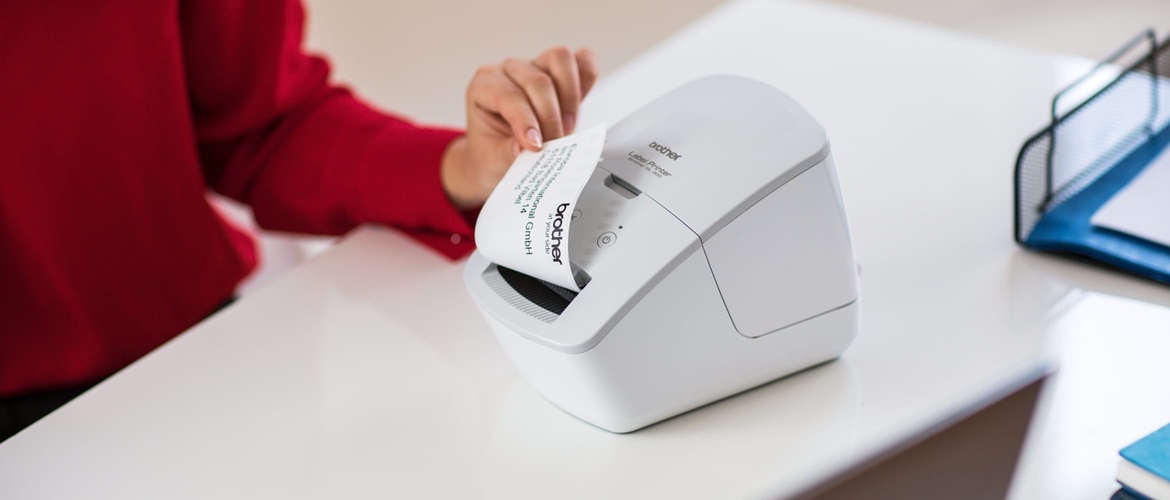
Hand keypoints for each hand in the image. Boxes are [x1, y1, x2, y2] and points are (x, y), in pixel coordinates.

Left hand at [441, 46, 598, 209]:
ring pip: (560, 60)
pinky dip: (586, 78)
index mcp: (485, 85)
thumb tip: (524, 149)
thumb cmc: (492, 152)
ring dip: (569, 97)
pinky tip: (583, 101)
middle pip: (538, 81)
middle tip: (555, 145)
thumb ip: (506, 152)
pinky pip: (582, 61)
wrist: (499, 154)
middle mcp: (510, 70)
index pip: (508, 96)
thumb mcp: (492, 159)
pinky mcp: (561, 71)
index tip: (536, 146)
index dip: (525, 121)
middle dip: (550, 118)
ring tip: (567, 128)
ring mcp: (536, 65)